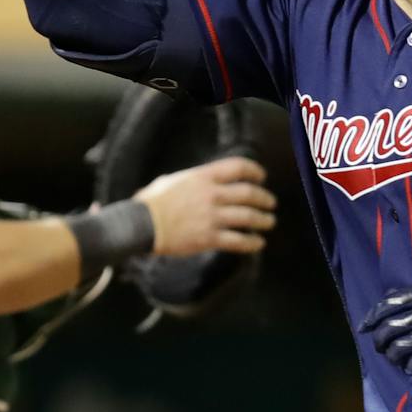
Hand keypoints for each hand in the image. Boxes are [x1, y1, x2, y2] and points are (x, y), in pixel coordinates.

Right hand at [136, 156, 275, 257]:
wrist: (139, 225)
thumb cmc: (149, 203)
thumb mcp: (169, 182)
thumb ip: (188, 181)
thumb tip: (193, 183)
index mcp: (202, 177)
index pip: (238, 167)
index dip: (254, 171)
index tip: (262, 177)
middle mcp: (211, 195)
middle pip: (249, 193)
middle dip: (264, 198)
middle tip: (271, 203)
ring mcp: (211, 217)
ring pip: (248, 217)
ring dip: (263, 220)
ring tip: (269, 223)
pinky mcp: (208, 238)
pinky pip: (238, 241)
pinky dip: (252, 242)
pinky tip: (258, 243)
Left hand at [360, 286, 411, 373]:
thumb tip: (394, 302)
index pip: (386, 305)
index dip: (371, 318)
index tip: (363, 328)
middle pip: (387, 329)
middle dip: (379, 342)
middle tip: (382, 348)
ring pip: (396, 349)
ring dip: (393, 357)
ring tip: (398, 359)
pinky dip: (411, 368)